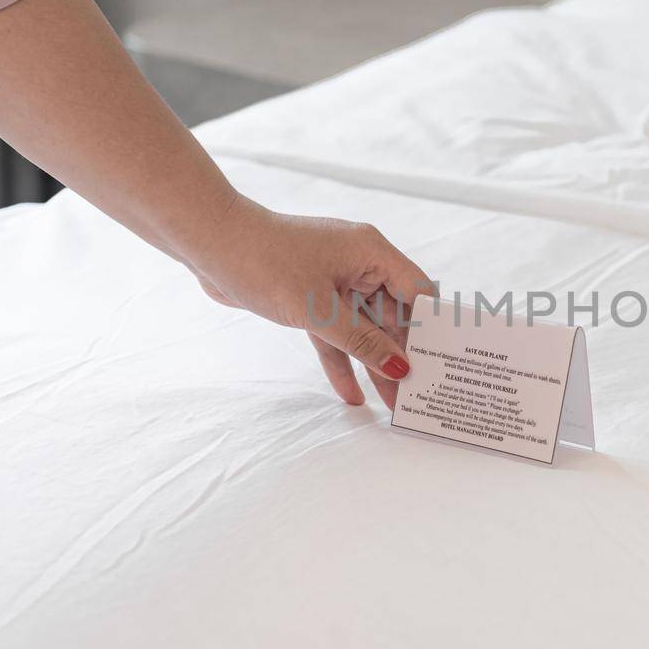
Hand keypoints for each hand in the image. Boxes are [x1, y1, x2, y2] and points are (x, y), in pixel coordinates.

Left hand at [190, 194, 432, 409]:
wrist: (210, 242)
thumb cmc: (265, 261)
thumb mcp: (318, 309)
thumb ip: (361, 341)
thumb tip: (400, 367)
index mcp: (371, 253)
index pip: (416, 293)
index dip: (428, 330)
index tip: (439, 367)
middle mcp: (359, 264)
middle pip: (392, 316)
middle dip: (401, 356)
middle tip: (414, 398)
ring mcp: (334, 281)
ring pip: (363, 329)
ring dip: (373, 364)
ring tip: (389, 406)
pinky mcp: (311, 297)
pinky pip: (335, 333)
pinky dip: (341, 360)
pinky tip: (350, 394)